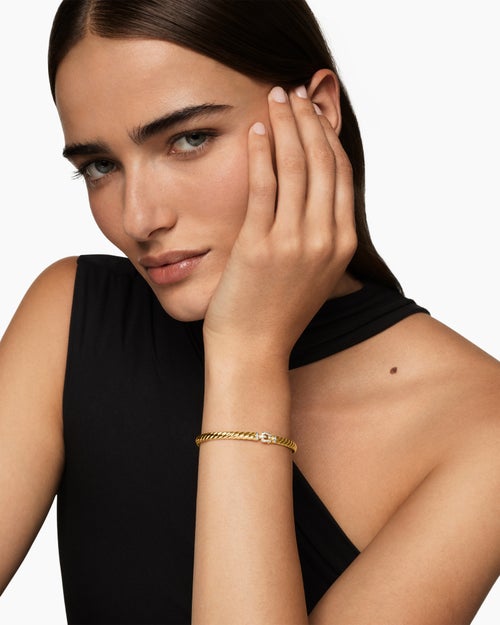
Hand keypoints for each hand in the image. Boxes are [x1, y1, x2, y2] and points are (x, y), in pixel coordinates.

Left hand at [203, 84, 356, 360]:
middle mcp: (326, 239)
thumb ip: (320, 236)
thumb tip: (313, 199)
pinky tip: (256, 130)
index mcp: (342, 243)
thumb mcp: (313, 273)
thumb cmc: (278, 312)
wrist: (253, 350)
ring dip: (285, 125)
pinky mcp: (261, 246)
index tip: (313, 111)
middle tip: (292, 92)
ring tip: (274, 98)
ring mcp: (295, 243)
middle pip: (322, 162)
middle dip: (307, 120)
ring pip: (295, 167)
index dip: (327, 135)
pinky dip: (261, 154)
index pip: (340, 174)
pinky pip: (263, 187)